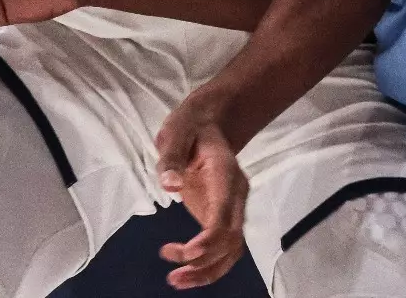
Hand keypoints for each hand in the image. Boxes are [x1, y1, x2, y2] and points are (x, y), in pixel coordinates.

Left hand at [154, 95, 248, 288]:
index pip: (225, 214)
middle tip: (173, 277)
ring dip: (207, 271)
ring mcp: (232, 208)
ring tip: (176, 282)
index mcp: (226, 174)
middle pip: (232, 240)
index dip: (210, 239)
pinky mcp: (222, 216)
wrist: (209, 123)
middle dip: (206, 263)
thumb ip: (172, 158)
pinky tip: (185, 273)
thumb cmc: (191, 127)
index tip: (186, 253)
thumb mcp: (176, 132)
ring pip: (231, 250)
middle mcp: (236, 196)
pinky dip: (207, 264)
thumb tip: (169, 185)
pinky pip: (222, 247)